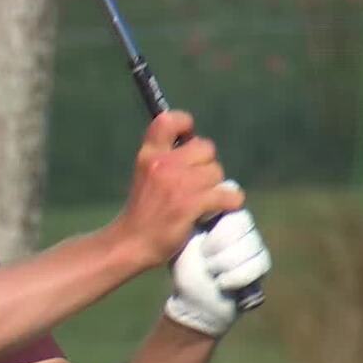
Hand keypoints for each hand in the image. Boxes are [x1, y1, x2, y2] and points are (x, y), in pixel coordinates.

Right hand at [110, 111, 245, 270]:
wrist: (132, 242)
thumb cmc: (144, 210)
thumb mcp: (145, 174)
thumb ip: (165, 158)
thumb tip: (197, 145)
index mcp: (149, 154)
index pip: (169, 120)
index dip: (184, 124)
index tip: (187, 139)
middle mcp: (162, 164)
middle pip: (206, 148)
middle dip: (206, 165)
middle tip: (197, 182)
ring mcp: (178, 184)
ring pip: (217, 172)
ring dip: (216, 186)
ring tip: (202, 200)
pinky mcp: (191, 204)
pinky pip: (228, 195)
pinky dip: (230, 202)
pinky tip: (219, 208)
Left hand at [163, 201, 271, 336]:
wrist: (192, 300)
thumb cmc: (184, 265)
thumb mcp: (183, 234)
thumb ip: (194, 211)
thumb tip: (205, 190)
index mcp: (220, 210)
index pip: (231, 193)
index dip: (213, 215)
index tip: (199, 236)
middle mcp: (240, 222)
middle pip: (241, 220)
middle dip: (217, 244)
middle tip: (203, 257)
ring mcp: (254, 242)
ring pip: (249, 244)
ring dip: (222, 264)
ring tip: (210, 271)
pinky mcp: (261, 263)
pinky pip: (258, 264)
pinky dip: (233, 277)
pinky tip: (221, 283)